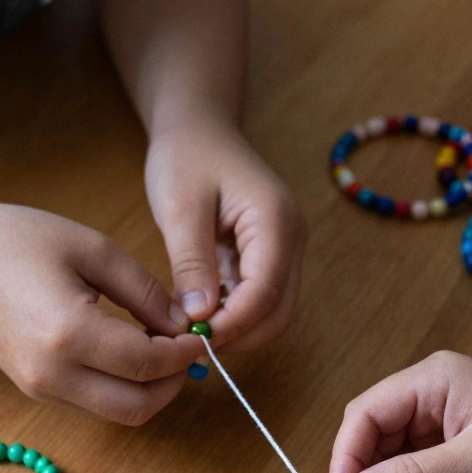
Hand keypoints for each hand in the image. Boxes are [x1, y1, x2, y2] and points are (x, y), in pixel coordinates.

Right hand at [0, 190, 203, 423]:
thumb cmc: (15, 239)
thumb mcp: (93, 248)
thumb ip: (146, 292)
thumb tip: (184, 326)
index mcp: (69, 334)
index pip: (148, 364)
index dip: (185, 354)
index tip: (200, 333)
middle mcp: (54, 375)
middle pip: (138, 407)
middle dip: (174, 383)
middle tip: (187, 350)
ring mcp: (42, 389)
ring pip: (120, 414)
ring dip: (152, 391)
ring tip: (163, 352)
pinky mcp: (37, 391)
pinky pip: (96, 405)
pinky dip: (125, 389)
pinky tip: (133, 356)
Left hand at [146, 116, 305, 350]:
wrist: (198, 127)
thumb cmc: (187, 155)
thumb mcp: (180, 206)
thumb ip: (191, 262)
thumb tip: (198, 316)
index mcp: (275, 221)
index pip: (264, 292)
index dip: (232, 324)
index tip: (194, 339)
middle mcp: (291, 239)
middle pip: (278, 312)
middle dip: (238, 336)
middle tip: (191, 345)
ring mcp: (285, 251)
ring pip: (272, 313)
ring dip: (236, 331)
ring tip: (192, 333)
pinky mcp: (270, 258)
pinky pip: (259, 301)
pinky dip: (233, 317)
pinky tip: (200, 317)